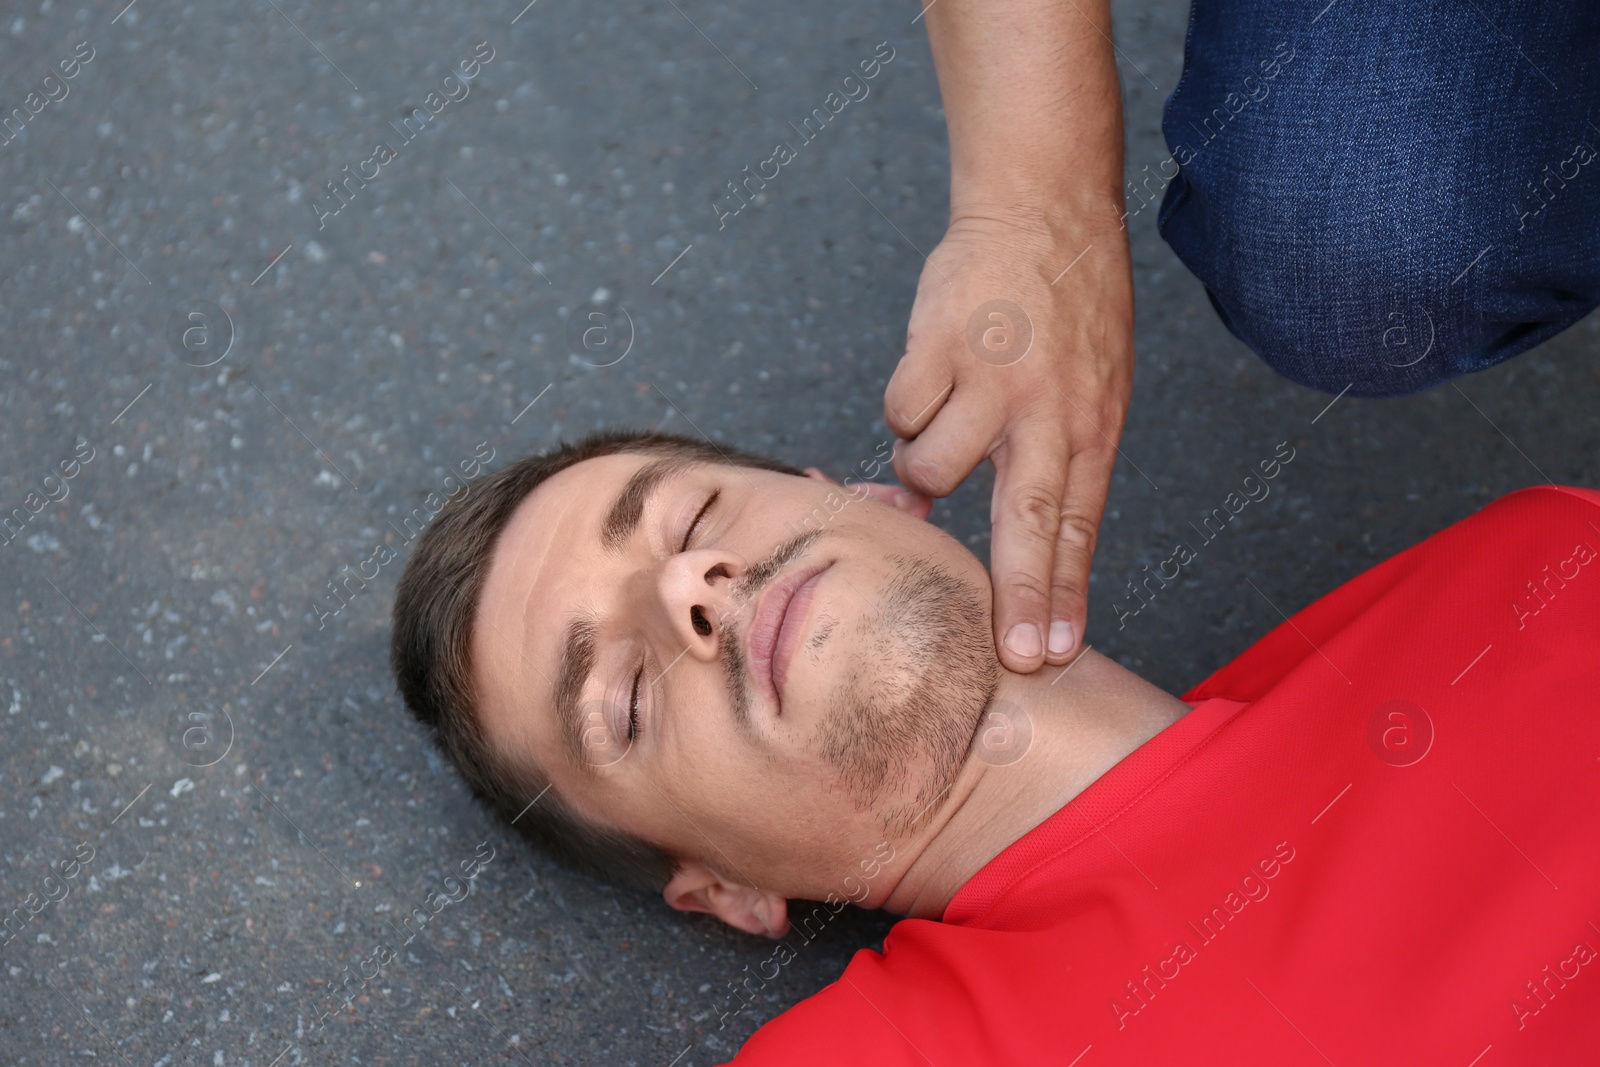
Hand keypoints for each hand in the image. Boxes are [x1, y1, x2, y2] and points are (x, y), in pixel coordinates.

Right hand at [884, 212, 1134, 671]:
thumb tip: (1008, 536)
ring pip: (929, 466)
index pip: (1078, 526)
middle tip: (1014, 655)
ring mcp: (992, 376)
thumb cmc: (1066, 309)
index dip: (1062, 595)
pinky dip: (907, 405)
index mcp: (1091, 424)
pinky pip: (900, 411)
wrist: (1041, 208)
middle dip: (1020, 595)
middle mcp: (1047, 407)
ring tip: (946, 419)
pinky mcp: (939, 344)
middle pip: (1031, 519)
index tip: (1050, 652)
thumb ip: (1053, 459)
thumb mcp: (1093, 387)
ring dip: (922, 462)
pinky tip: (933, 374)